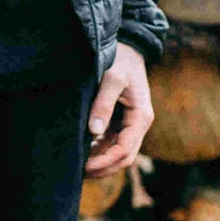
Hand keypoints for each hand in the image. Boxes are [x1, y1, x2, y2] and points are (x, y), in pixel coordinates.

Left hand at [85, 42, 152, 175]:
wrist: (128, 47)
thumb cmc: (121, 60)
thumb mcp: (112, 78)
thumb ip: (103, 103)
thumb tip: (94, 131)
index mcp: (141, 117)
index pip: (125, 149)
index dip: (106, 162)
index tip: (86, 166)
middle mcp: (139, 124)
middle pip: (124, 157)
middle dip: (103, 168)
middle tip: (79, 173)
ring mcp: (131, 124)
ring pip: (118, 153)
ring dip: (101, 162)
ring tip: (77, 166)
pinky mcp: (122, 121)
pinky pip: (111, 143)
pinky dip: (99, 151)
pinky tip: (82, 152)